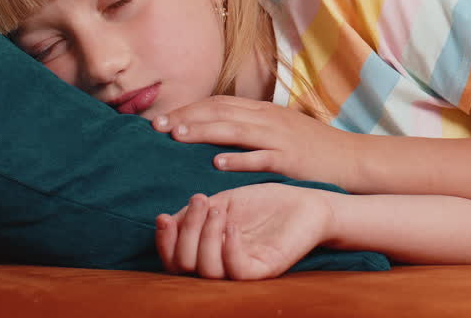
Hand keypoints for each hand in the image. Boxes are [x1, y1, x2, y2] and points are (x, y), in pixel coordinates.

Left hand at [153, 95, 358, 187]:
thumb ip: (252, 125)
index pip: (219, 103)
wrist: (351, 159)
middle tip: (157, 125)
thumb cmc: (313, 147)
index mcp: (263, 111)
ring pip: (235, 130)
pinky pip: (260, 158)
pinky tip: (216, 164)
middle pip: (221, 112)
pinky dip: (238, 159)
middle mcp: (268, 119)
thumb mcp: (280, 128)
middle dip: (187, 117)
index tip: (163, 117)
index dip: (189, 108)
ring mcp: (279, 138)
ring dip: (203, 132)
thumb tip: (218, 127)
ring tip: (176, 136)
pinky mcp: (289, 160)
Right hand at [155, 184, 332, 279]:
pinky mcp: (264, 269)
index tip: (164, 216)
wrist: (305, 204)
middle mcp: (222, 265)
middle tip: (200, 201)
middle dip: (186, 232)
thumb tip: (168, 222)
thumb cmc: (264, 204)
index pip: (176, 260)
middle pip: (185, 265)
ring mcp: (243, 269)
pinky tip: (233, 225)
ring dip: (206, 236)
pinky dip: (229, 247)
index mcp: (209, 252)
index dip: (165, 242)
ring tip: (218, 210)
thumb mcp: (223, 202)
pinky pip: (237, 270)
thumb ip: (196, 214)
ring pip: (208, 270)